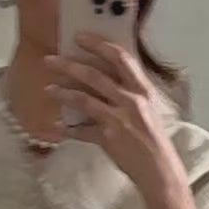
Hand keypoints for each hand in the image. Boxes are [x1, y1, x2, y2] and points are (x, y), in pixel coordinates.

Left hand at [50, 32, 178, 195]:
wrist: (160, 171)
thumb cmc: (154, 140)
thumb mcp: (148, 109)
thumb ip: (129, 92)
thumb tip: (105, 78)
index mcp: (143, 90)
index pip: (120, 58)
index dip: (98, 44)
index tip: (79, 36)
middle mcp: (131, 100)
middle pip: (94, 75)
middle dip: (68, 65)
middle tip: (50, 60)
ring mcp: (119, 119)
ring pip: (83, 98)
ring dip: (62, 92)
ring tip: (48, 89)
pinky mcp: (108, 138)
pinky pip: (81, 131)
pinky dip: (68, 129)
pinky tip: (57, 127)